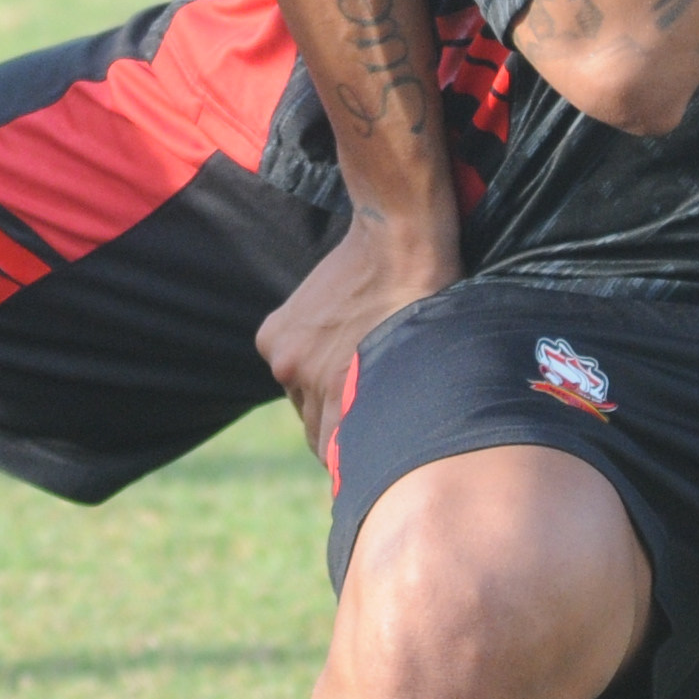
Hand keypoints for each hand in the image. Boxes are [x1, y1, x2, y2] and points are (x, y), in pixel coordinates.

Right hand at [256, 200, 456, 461]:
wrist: (397, 242)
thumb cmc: (424, 306)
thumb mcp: (420, 367)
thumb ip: (393, 407)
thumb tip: (392, 440)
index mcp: (344, 399)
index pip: (333, 457)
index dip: (352, 456)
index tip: (367, 453)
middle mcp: (307, 383)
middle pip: (313, 430)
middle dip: (335, 426)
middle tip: (361, 404)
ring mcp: (286, 358)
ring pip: (299, 396)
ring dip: (317, 390)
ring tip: (349, 364)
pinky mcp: (274, 334)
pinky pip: (284, 363)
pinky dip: (302, 358)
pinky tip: (331, 339)